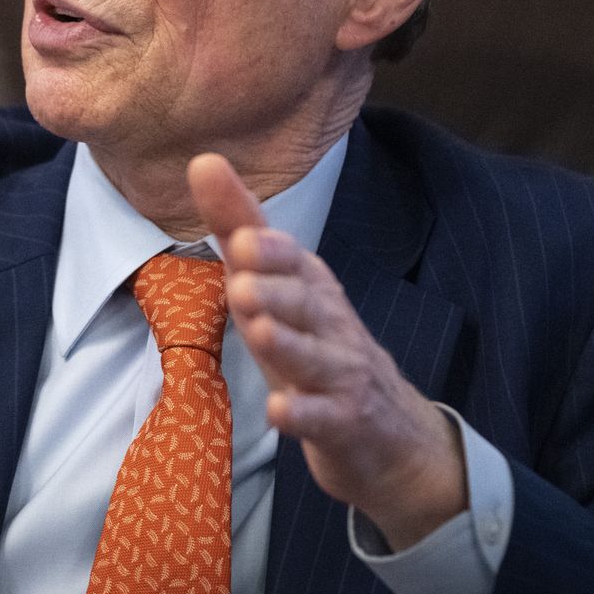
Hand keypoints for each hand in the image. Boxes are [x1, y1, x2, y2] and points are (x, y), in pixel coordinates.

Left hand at [188, 152, 463, 549]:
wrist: (390, 432)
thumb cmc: (318, 346)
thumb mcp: (277, 285)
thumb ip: (241, 228)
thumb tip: (203, 161)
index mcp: (311, 288)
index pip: (293, 262)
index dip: (272, 251)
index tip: (244, 237)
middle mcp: (331, 324)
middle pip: (306, 305)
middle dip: (277, 292)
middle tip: (243, 283)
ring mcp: (341, 375)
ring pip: (314, 358)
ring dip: (286, 344)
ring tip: (258, 331)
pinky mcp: (344, 422)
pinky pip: (322, 417)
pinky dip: (301, 414)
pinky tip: (279, 411)